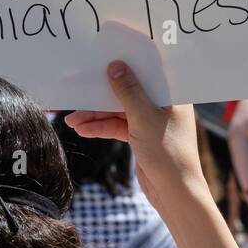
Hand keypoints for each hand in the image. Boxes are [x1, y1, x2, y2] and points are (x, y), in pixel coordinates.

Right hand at [65, 61, 204, 213]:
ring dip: (96, 115)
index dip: (128, 62)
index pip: (148, 71)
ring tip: (72, 119)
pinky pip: (117, 126)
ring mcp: (150, 120)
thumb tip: (115, 66)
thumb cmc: (168, 153)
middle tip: (79, 89)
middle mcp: (163, 104)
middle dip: (103, 94)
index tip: (105, 54)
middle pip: (128, 90)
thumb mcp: (144, 117)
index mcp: (173, 95)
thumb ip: (128, 91)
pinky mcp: (141, 136)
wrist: (174, 193)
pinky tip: (83, 129)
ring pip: (119, 110)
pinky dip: (101, 128)